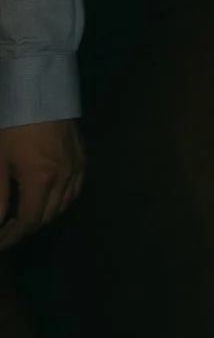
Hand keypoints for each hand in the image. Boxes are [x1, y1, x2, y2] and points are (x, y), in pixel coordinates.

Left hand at [0, 120, 84, 248]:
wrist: (39, 96)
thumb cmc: (12, 126)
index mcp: (41, 179)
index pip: (28, 221)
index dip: (12, 236)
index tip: (0, 242)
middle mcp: (64, 178)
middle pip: (46, 217)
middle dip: (25, 229)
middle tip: (5, 231)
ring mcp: (77, 168)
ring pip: (63, 206)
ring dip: (42, 216)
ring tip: (23, 217)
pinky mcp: (82, 159)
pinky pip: (75, 191)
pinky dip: (60, 202)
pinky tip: (48, 199)